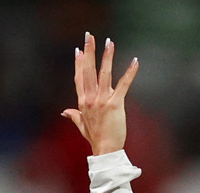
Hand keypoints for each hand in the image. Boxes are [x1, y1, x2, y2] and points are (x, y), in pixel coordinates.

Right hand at [62, 32, 138, 155]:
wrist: (105, 150)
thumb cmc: (95, 138)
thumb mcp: (81, 125)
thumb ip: (73, 116)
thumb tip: (64, 112)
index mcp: (83, 101)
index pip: (79, 77)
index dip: (79, 63)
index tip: (79, 49)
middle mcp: (90, 98)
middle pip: (88, 70)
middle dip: (89, 51)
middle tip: (89, 36)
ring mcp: (102, 100)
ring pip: (104, 74)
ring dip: (106, 56)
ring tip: (109, 42)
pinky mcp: (115, 104)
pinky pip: (123, 85)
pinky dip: (129, 72)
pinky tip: (135, 61)